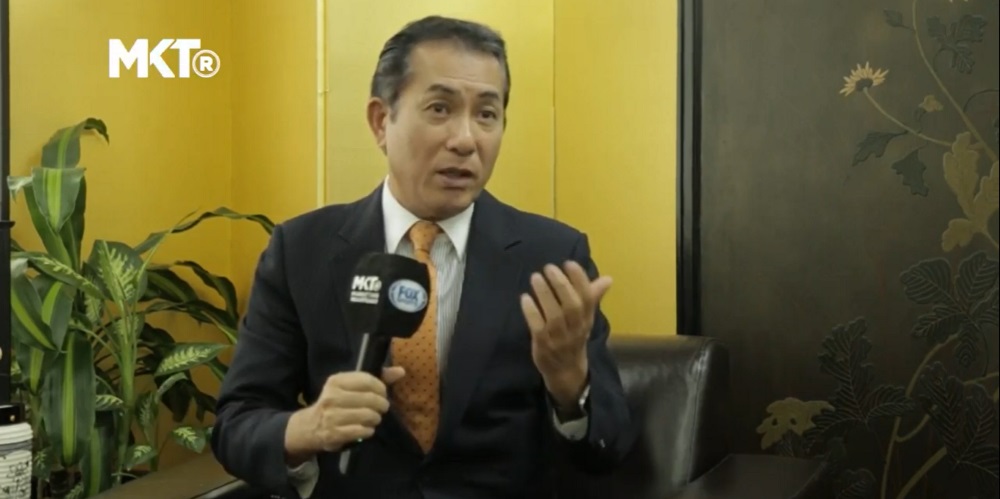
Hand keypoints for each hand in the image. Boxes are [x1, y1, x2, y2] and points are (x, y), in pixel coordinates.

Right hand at [284, 367, 404, 463]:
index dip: (381, 388)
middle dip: (381, 405)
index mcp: (336, 381)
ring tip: (374, 419)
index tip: (383, 394)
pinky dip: (368, 431)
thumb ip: (377, 378)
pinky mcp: (333, 434)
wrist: (310, 426)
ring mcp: (331, 416)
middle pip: (370, 399)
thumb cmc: (336, 403)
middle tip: (381, 408)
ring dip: (376, 418)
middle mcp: (332, 397)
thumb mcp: (351, 387)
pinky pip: (361, 431)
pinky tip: (367, 429)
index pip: (367, 380)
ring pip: (367, 415)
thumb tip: (401, 371)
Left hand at [520, 260, 611, 408]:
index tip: (569, 263)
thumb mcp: (586, 319)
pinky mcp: (543, 345)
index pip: (587, 297)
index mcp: (587, 319)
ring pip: (554, 315)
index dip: (580, 280)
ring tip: (536, 277)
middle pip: (571, 305)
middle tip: (549, 268)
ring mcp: (560, 338)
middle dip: (561, 284)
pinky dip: (532, 312)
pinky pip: (538, 328)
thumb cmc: (574, 338)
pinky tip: (525, 298)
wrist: (566, 372)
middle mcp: (576, 328)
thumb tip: (608, 278)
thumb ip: (593, 297)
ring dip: (544, 294)